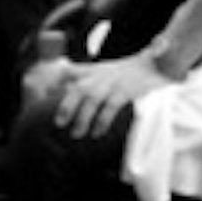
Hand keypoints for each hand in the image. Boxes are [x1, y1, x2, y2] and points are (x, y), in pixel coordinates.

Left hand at [46, 53, 166, 142]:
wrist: (156, 66)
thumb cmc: (128, 72)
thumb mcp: (105, 70)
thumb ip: (84, 76)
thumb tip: (63, 83)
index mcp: (96, 70)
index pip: (72, 72)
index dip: (57, 82)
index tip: (45, 94)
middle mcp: (102, 75)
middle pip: (80, 88)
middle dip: (67, 105)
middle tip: (59, 123)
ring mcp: (114, 82)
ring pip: (93, 99)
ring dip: (83, 117)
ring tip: (76, 134)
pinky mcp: (126, 90)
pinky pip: (111, 106)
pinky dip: (102, 120)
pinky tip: (96, 133)